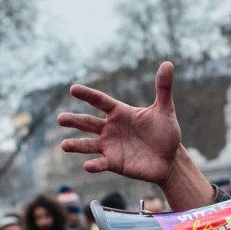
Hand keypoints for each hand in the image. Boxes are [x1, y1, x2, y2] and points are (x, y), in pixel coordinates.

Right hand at [59, 61, 185, 185]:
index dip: (87, 95)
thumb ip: (163, 88)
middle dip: (74, 121)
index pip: (100, 101)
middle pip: (88, 123)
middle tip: (60, 119)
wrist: (170, 159)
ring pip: (88, 144)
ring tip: (64, 145)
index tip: (73, 89)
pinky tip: (87, 165)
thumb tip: (168, 63)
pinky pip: (101, 163)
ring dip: (76, 145)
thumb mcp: (165, 110)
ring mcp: (110, 146)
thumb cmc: (166, 132)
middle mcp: (110, 129)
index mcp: (119, 113)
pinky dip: (94, 165)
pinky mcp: (114, 163)